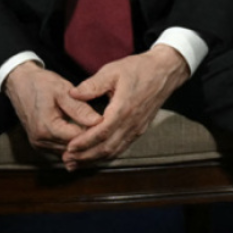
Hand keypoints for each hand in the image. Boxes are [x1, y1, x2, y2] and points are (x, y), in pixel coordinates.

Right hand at [2, 62, 102, 155]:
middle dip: (91, 140)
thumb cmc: (42, 84)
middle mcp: (40, 140)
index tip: (111, 124)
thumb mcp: (63, 91)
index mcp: (46, 127)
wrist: (20, 84)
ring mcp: (39, 144)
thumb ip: (79, 108)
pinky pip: (62, 149)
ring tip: (102, 133)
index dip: (95, 133)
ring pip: (69, 151)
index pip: (78, 138)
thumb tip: (98, 122)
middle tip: (110, 129)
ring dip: (84, 144)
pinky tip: (88, 135)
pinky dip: (75, 144)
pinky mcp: (40, 144)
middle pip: (74, 148)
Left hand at [61, 45, 190, 170]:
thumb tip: (72, 94)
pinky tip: (96, 156)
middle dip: (86, 156)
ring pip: (115, 151)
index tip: (68, 148)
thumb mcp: (113, 70)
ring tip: (76, 163)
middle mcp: (132, 122)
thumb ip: (93, 84)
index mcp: (124, 108)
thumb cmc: (139, 68)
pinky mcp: (140, 129)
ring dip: (95, 159)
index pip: (102, 132)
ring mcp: (137, 128)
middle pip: (107, 147)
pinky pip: (122, 147)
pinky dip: (107, 155)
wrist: (166, 71)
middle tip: (67, 161)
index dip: (84, 143)